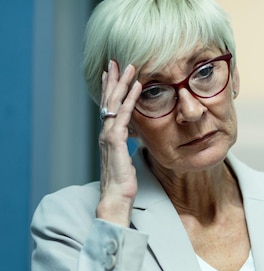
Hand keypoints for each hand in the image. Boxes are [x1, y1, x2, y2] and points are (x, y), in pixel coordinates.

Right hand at [96, 60, 141, 226]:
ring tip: (129, 66)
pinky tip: (137, 87)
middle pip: (109, 100)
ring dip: (122, 83)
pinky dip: (131, 99)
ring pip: (115, 103)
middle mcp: (106, 132)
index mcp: (109, 136)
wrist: (116, 197)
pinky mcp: (116, 141)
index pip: (109, 107)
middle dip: (112, 79)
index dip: (110, 89)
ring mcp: (110, 135)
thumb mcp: (125, 159)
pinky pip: (125, 114)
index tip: (112, 73)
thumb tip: (132, 138)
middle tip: (116, 60)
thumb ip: (126, 146)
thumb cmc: (122, 182)